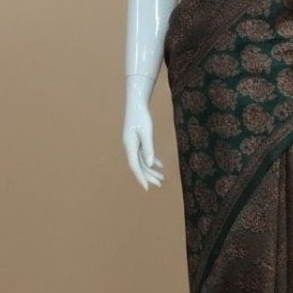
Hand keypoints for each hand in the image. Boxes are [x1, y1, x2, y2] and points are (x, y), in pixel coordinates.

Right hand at [123, 76, 164, 190]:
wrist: (136, 104)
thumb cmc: (141, 116)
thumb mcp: (146, 132)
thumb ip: (148, 148)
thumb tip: (150, 165)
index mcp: (130, 146)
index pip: (135, 166)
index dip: (141, 178)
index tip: (147, 188)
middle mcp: (130, 147)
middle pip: (139, 166)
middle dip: (149, 176)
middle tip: (160, 184)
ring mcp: (133, 144)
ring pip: (142, 161)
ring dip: (152, 170)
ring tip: (162, 178)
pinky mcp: (137, 141)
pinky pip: (144, 154)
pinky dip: (152, 160)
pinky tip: (160, 166)